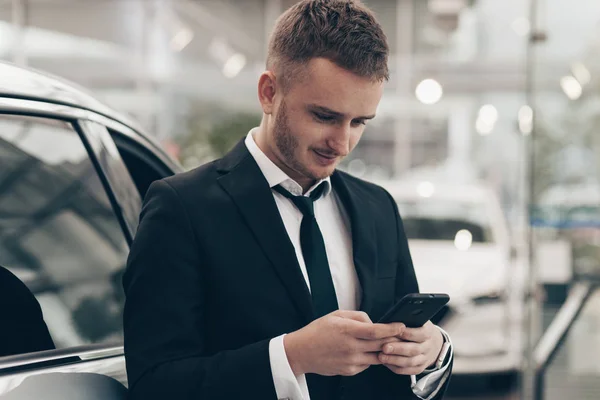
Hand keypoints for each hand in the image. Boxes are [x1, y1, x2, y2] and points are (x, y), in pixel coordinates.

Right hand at [284, 310, 403, 376]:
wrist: (302, 352)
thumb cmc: (318, 331)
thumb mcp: (336, 315)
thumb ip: (357, 316)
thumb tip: (373, 322)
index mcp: (347, 330)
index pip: (376, 331)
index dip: (392, 328)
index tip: (402, 326)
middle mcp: (351, 347)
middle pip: (381, 345)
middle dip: (393, 340)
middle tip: (400, 335)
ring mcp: (351, 361)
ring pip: (377, 357)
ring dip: (384, 351)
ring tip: (387, 344)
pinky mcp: (350, 371)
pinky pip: (367, 364)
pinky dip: (371, 358)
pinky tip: (366, 352)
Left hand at [377, 321, 443, 375]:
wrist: (432, 343)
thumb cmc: (418, 328)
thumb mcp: (416, 321)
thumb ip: (406, 320)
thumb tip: (390, 319)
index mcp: (428, 332)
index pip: (419, 334)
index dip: (407, 333)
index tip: (394, 332)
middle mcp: (428, 347)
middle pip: (414, 349)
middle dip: (398, 349)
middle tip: (384, 347)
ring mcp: (424, 359)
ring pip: (410, 362)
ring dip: (395, 360)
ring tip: (381, 357)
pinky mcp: (419, 368)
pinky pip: (408, 370)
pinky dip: (396, 367)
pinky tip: (386, 363)